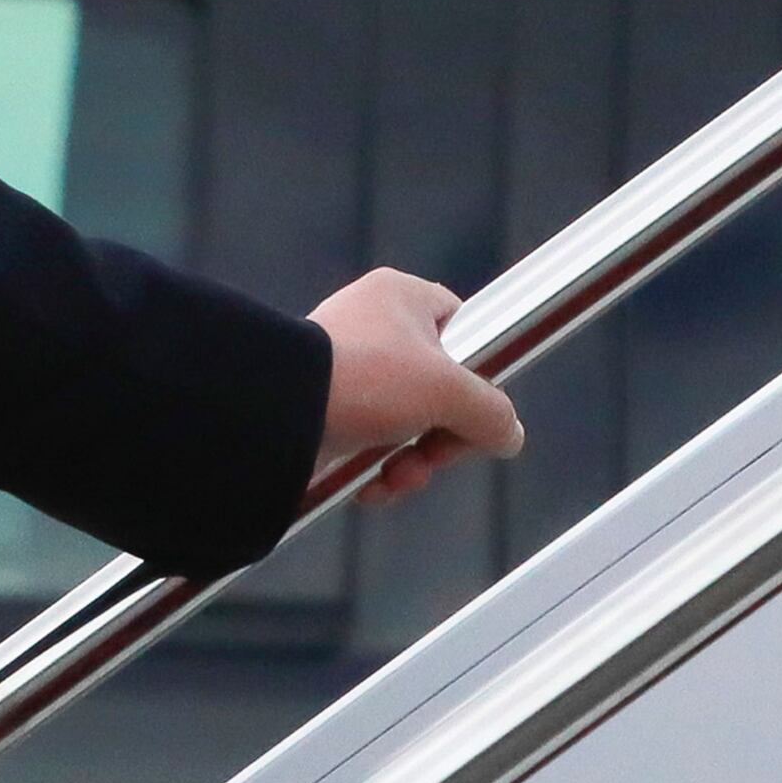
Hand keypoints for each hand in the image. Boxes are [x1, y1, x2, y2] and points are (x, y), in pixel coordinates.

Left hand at [310, 268, 526, 506]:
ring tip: (396, 476)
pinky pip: (371, 445)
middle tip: (432, 453)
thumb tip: (507, 434)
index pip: (466, 327)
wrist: (274, 415)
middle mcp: (374, 327)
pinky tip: (369, 485)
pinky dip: (377, 472)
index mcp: (402, 297)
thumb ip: (492, 412)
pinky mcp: (326, 411)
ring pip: (408, 424)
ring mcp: (348, 371)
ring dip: (412, 463)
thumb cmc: (363, 379)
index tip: (476, 407)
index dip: (478, 372)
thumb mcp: (448, 392)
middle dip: (442, 437)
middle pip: (440, 389)